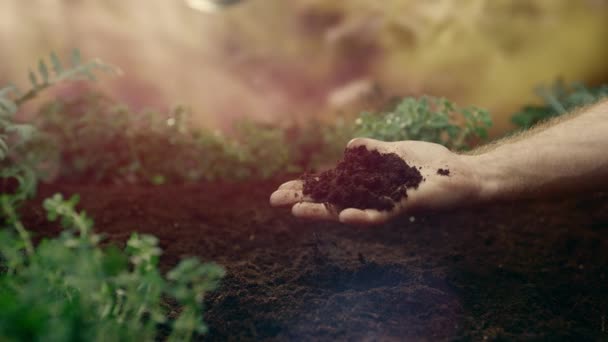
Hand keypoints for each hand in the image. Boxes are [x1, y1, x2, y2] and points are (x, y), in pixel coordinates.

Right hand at [270, 138, 482, 225]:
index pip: (331, 188)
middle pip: (332, 201)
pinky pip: (382, 215)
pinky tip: (343, 217)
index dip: (308, 188)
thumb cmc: (432, 165)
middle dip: (305, 200)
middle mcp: (373, 198)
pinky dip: (362, 217)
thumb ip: (373, 151)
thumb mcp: (396, 153)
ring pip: (350, 211)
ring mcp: (387, 204)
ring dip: (324, 212)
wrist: (464, 174)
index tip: (282, 188)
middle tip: (275, 201)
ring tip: (298, 210)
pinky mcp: (406, 205)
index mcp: (369, 185)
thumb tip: (349, 146)